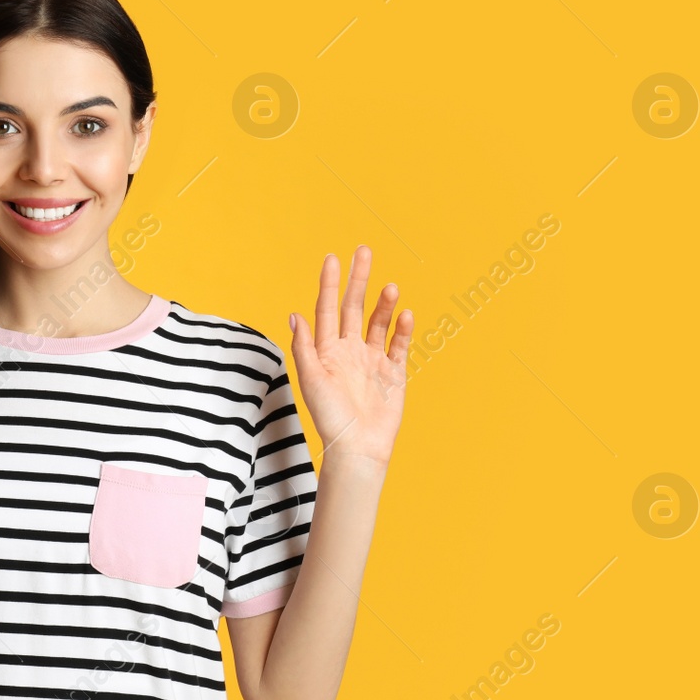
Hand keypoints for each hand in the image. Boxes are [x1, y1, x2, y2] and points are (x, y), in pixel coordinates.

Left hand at [287, 245, 412, 467]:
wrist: (358, 447)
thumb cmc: (330, 417)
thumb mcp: (310, 379)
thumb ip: (304, 346)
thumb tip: (294, 314)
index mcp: (326, 350)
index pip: (327, 308)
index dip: (329, 283)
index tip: (332, 257)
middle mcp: (349, 351)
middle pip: (354, 307)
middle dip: (358, 280)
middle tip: (363, 251)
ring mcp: (372, 360)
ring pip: (378, 323)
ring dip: (383, 304)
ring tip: (389, 287)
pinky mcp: (393, 373)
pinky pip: (399, 345)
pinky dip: (402, 329)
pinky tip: (405, 314)